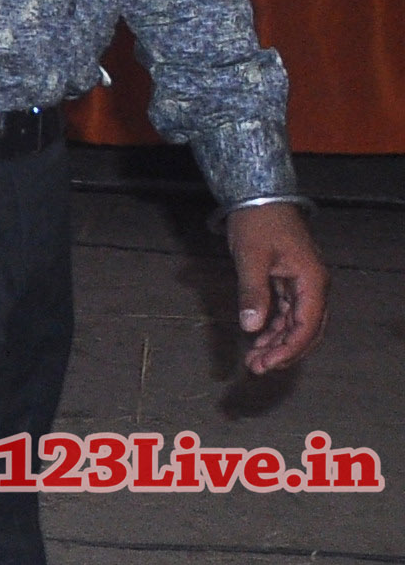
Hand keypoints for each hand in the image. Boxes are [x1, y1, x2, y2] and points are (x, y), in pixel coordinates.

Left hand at [225, 201, 326, 375]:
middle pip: (306, 329)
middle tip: (257, 368)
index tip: (267, 364)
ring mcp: (303, 284)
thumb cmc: (257, 223)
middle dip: (283, 351)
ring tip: (253, 358)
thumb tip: (252, 326)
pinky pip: (287, 312)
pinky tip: (257, 338)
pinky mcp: (289, 281)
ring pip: (295, 323)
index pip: (307, 325)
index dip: (288, 348)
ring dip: (277, 342)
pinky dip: (273, 327)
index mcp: (312, 280)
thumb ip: (252, 292)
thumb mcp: (251, 258)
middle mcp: (314, 285)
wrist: (257, 197)